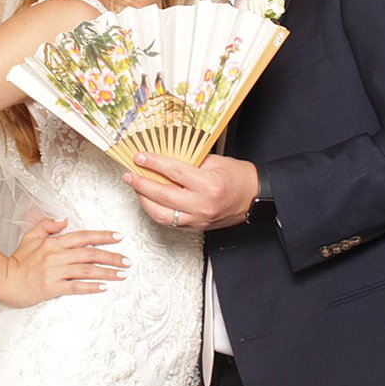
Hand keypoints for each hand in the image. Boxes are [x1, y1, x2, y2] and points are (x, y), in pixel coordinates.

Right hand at [0, 218, 128, 307]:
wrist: (5, 279)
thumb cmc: (18, 260)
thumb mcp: (31, 236)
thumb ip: (47, 225)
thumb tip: (64, 221)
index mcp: (54, 243)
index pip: (83, 237)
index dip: (102, 237)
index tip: (118, 237)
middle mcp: (57, 256)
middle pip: (90, 254)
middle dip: (112, 257)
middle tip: (128, 261)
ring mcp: (55, 272)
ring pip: (87, 271)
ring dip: (107, 272)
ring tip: (122, 274)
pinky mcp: (52, 287)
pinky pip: (76, 287)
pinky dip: (91, 287)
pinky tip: (104, 287)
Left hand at [122, 152, 257, 232]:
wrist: (254, 198)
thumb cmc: (238, 177)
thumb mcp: (215, 162)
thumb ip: (190, 161)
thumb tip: (164, 158)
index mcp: (208, 185)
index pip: (174, 173)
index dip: (153, 163)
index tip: (139, 157)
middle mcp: (202, 205)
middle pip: (162, 195)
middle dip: (141, 184)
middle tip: (130, 175)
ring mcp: (198, 219)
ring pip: (162, 214)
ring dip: (144, 201)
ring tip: (136, 189)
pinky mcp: (197, 227)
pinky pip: (170, 223)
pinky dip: (157, 212)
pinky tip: (150, 201)